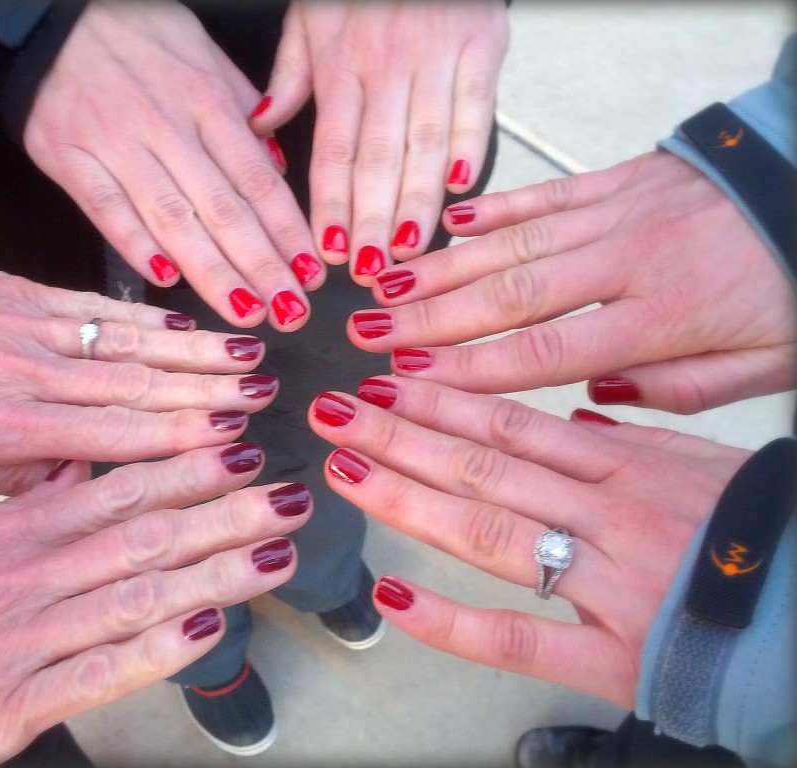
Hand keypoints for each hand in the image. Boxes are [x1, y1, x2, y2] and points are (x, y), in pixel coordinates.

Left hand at [0, 260, 278, 495]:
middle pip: (134, 384)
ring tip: (250, 351)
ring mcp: (21, 326)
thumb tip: (90, 478)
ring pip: (124, 342)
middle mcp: (22, 373)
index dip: (181, 437)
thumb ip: (17, 475)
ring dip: (194, 349)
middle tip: (268, 390)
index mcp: (0, 428)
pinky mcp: (13, 292)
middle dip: (209, 389)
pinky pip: (91, 307)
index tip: (236, 439)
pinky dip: (143, 315)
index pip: (113, 435)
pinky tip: (185, 322)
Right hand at [0, 444, 308, 766]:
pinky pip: (100, 674)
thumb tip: (72, 469)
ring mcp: (22, 644)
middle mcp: (24, 581)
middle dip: (223, 513)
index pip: (114, 490)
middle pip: (144, 536)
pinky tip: (212, 628)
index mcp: (5, 536)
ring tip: (273, 550)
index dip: (184, 468)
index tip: (235, 448)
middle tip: (284, 493)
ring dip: (215, 572)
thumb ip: (10, 505)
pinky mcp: (12, 708)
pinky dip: (159, 651)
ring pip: (137, 596)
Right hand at [24, 0, 321, 331]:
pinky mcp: (69, 158)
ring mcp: (116, 144)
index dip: (288, 231)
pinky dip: (136, 246)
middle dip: (262, 266)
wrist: (49, 18)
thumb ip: (245, 112)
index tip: (311, 273)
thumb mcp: (203, 54)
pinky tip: (167, 281)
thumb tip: (278, 167)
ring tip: (246, 310)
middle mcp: (166, 126)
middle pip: (223, 209)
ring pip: (172, 218)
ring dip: (213, 272)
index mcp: (206, 100)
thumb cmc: (134, 36)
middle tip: (290, 311)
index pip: (257, 179)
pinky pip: (106, 209)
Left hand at [252, 0, 507, 282]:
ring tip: (410, 246)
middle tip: (370, 269)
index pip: (333, 150)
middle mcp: (385, 69)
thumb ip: (289, 78)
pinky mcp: (480, 47)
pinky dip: (471, 145)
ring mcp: (435, 59)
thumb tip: (258, 127)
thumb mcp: (309, 19)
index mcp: (341, 67)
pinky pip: (476, 104)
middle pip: (377, 158)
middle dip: (373, 219)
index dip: (330, 204)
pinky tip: (462, 188)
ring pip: (425, 142)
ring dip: (418, 200)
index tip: (329, 250)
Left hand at [308, 376, 749, 707]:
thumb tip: (571, 421)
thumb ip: (632, 444)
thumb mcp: (705, 465)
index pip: (513, 423)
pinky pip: (518, 639)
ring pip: (490, 532)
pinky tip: (394, 595)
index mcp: (628, 466)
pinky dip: (451, 620)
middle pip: (485, 466)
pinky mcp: (611, 658)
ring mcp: (606, 585)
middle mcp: (608, 515)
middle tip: (338, 414)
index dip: (441, 401)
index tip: (386, 383)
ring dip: (409, 499)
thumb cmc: (768, 534)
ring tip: (345, 469)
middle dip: (402, 437)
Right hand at [350, 151, 796, 411]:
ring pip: (513, 241)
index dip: (472, 367)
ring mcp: (620, 211)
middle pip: (511, 294)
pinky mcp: (621, 177)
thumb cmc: (796, 291)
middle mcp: (629, 260)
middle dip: (430, 317)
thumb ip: (678, 391)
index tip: (410, 380)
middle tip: (366, 334)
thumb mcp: (765, 365)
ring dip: (442, 267)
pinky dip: (493, 206)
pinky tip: (448, 225)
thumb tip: (591, 401)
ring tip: (381, 285)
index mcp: (666, 317)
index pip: (548, 350)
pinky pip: (545, 192)